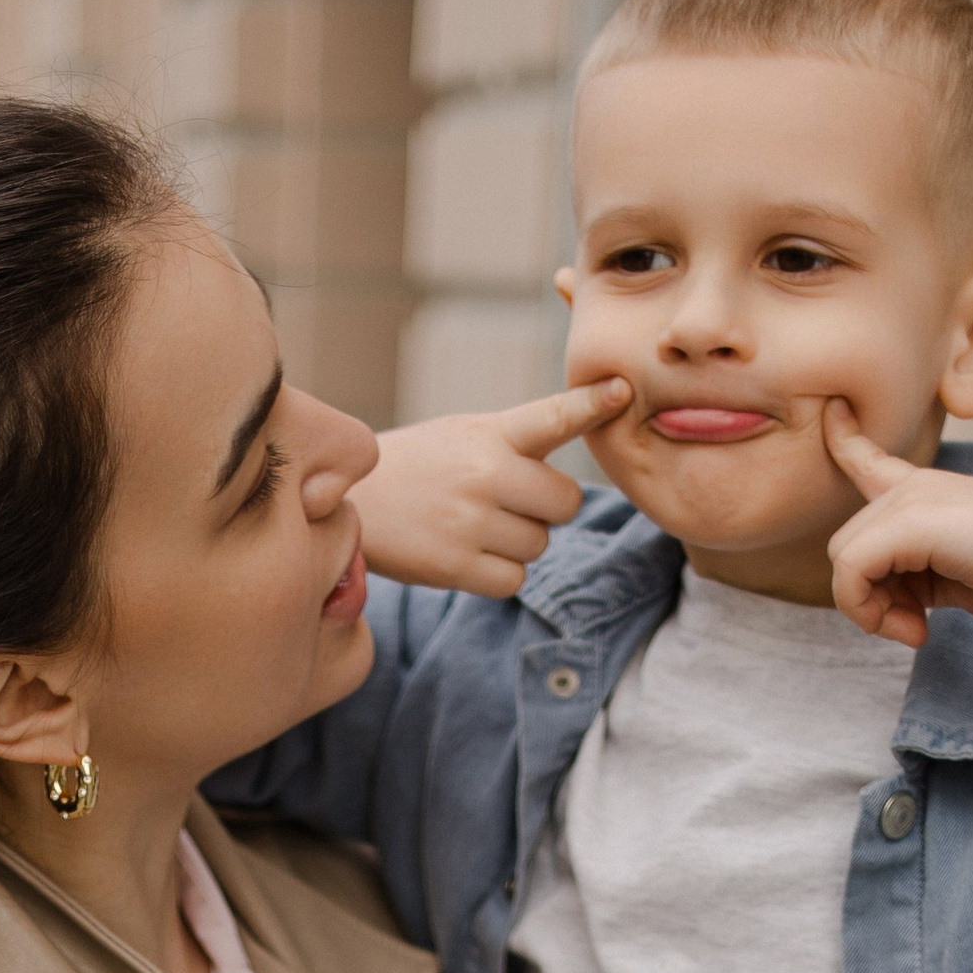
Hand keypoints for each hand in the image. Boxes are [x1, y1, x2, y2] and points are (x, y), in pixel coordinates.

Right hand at [357, 381, 633, 595]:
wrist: (348, 504)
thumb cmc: (419, 466)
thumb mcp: (464, 434)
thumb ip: (520, 437)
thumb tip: (590, 423)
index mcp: (490, 434)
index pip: (552, 416)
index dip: (591, 404)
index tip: (623, 391)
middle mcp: (485, 475)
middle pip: (566, 503)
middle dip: (548, 508)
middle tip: (511, 502)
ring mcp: (471, 523)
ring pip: (539, 545)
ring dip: (519, 542)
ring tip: (475, 525)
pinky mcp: (456, 567)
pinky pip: (514, 580)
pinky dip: (499, 574)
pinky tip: (469, 553)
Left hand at [823, 406, 972, 650]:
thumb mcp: (955, 571)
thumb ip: (915, 575)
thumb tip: (883, 605)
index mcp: (926, 489)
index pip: (869, 458)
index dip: (843, 438)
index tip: (831, 411)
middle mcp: (914, 486)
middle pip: (845, 547)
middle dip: (867, 598)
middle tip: (915, 625)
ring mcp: (913, 498)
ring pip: (843, 561)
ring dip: (870, 610)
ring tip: (917, 629)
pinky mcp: (913, 521)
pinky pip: (851, 573)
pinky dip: (871, 614)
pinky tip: (920, 629)